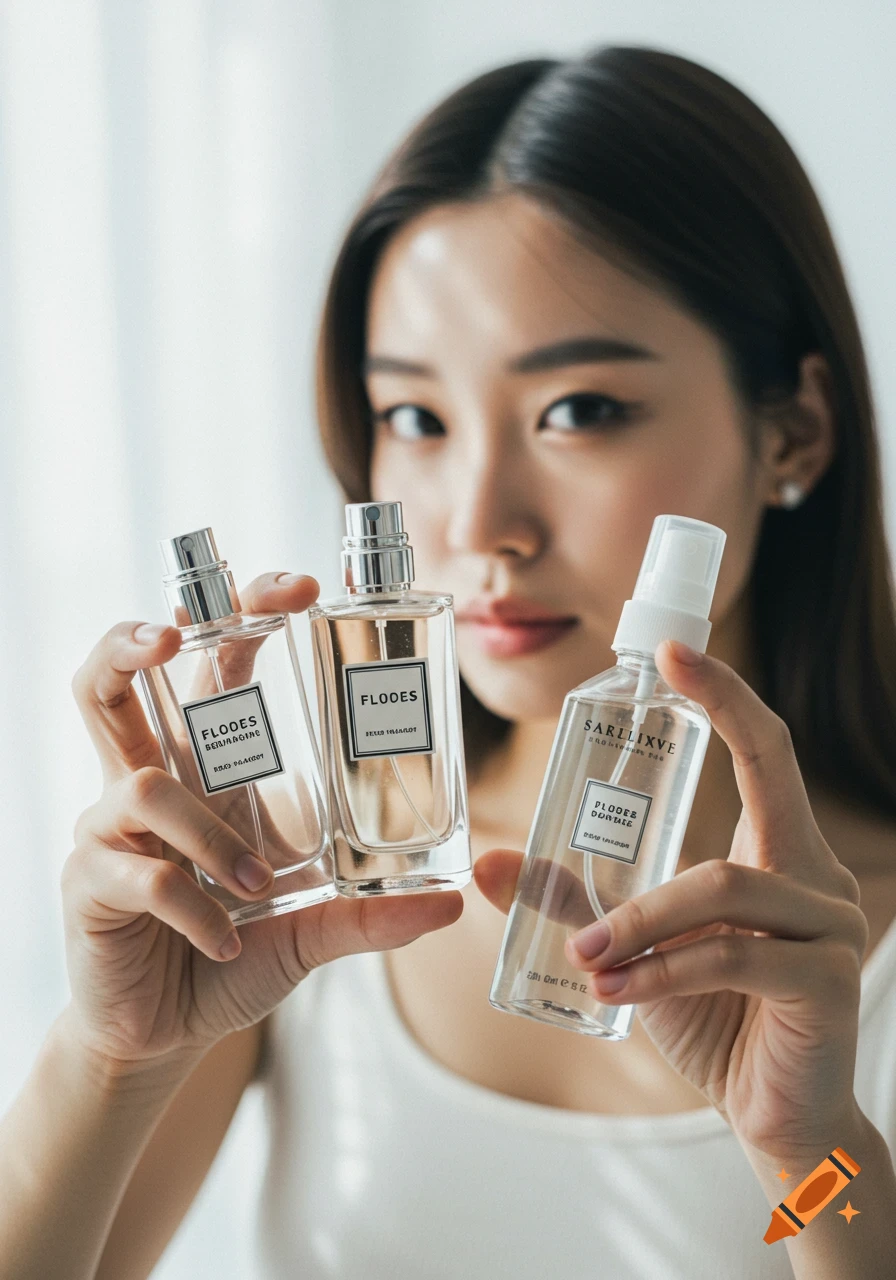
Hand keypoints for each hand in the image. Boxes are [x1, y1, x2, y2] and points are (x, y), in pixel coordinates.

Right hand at [67, 572, 461, 1070]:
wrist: (167, 1031)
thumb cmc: (231, 957)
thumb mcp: (312, 928)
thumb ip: (371, 913)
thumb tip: (451, 904)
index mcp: (206, 769)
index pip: (211, 665)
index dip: (243, 612)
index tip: (303, 590)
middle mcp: (152, 780)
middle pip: (111, 679)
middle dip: (135, 638)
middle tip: (177, 632)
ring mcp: (111, 829)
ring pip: (142, 782)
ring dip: (210, 835)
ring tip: (256, 888)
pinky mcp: (89, 882)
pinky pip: (143, 876)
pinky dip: (195, 910)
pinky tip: (223, 944)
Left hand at [476, 639, 867, 1161]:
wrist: (774, 1116)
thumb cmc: (712, 1020)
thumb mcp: (634, 950)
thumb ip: (574, 902)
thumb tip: (488, 864)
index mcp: (780, 856)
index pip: (766, 754)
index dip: (727, 695)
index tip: (675, 650)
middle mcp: (816, 877)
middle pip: (767, 779)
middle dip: (721, 713)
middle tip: (656, 680)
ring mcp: (829, 927)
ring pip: (720, 885)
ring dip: (638, 917)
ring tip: (584, 955)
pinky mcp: (823, 983)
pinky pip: (727, 956)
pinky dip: (658, 971)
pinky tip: (613, 992)